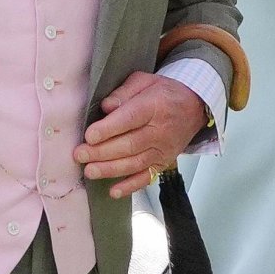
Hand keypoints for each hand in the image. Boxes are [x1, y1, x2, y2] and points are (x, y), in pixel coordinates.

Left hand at [74, 70, 205, 198]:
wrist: (194, 107)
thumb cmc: (163, 93)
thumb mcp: (144, 81)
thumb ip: (123, 93)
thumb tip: (106, 107)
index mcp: (155, 106)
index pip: (130, 119)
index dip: (109, 129)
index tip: (90, 135)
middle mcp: (160, 131)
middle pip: (130, 144)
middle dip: (102, 152)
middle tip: (80, 155)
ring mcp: (163, 150)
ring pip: (135, 163)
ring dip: (111, 169)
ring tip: (90, 171)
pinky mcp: (163, 163)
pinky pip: (147, 178)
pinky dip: (130, 186)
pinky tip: (114, 192)